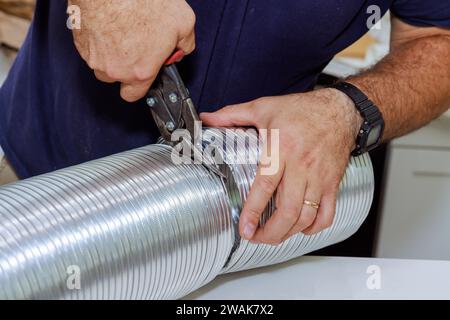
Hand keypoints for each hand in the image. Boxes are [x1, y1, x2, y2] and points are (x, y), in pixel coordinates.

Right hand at [69, 0, 195, 101]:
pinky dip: (99, 39)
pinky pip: (90, 48)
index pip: (134, 95)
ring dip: (111, 53)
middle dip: (126, 66)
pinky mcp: (79, 42)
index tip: (145, 72)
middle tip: (138, 45)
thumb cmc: (143, 0)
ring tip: (124, 30)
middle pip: (117, 78)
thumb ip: (185, 44)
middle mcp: (115, 69)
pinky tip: (110, 23)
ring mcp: (93, 57)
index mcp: (140, 71)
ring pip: (102, 63)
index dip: (140, 85)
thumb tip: (183, 48)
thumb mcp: (183, 22)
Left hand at [201, 89, 362, 244]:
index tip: (245, 228)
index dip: (254, 211)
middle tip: (256, 237)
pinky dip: (314, 227)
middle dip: (271, 232)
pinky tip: (301, 228)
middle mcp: (302, 166)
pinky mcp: (333, 182)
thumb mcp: (263, 107)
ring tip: (273, 236)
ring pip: (307, 215)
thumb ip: (232, 114)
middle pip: (289, 209)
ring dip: (289, 233)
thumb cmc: (302, 110)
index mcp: (282, 148)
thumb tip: (207, 119)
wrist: (339, 109)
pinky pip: (327, 213)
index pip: (266, 186)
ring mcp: (320, 177)